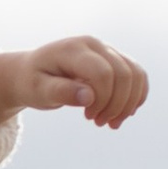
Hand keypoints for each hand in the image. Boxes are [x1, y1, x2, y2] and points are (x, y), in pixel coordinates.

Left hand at [0, 35, 146, 129]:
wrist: (30, 73)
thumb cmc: (32, 83)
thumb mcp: (37, 91)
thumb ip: (60, 92)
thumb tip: (88, 98)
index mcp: (73, 50)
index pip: (102, 73)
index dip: (103, 99)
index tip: (88, 117)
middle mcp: (93, 45)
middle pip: (123, 74)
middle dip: (117, 104)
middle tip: (99, 123)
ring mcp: (106, 50)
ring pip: (135, 74)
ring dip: (129, 103)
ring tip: (112, 123)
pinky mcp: (113, 60)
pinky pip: (137, 75)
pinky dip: (135, 96)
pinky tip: (122, 113)